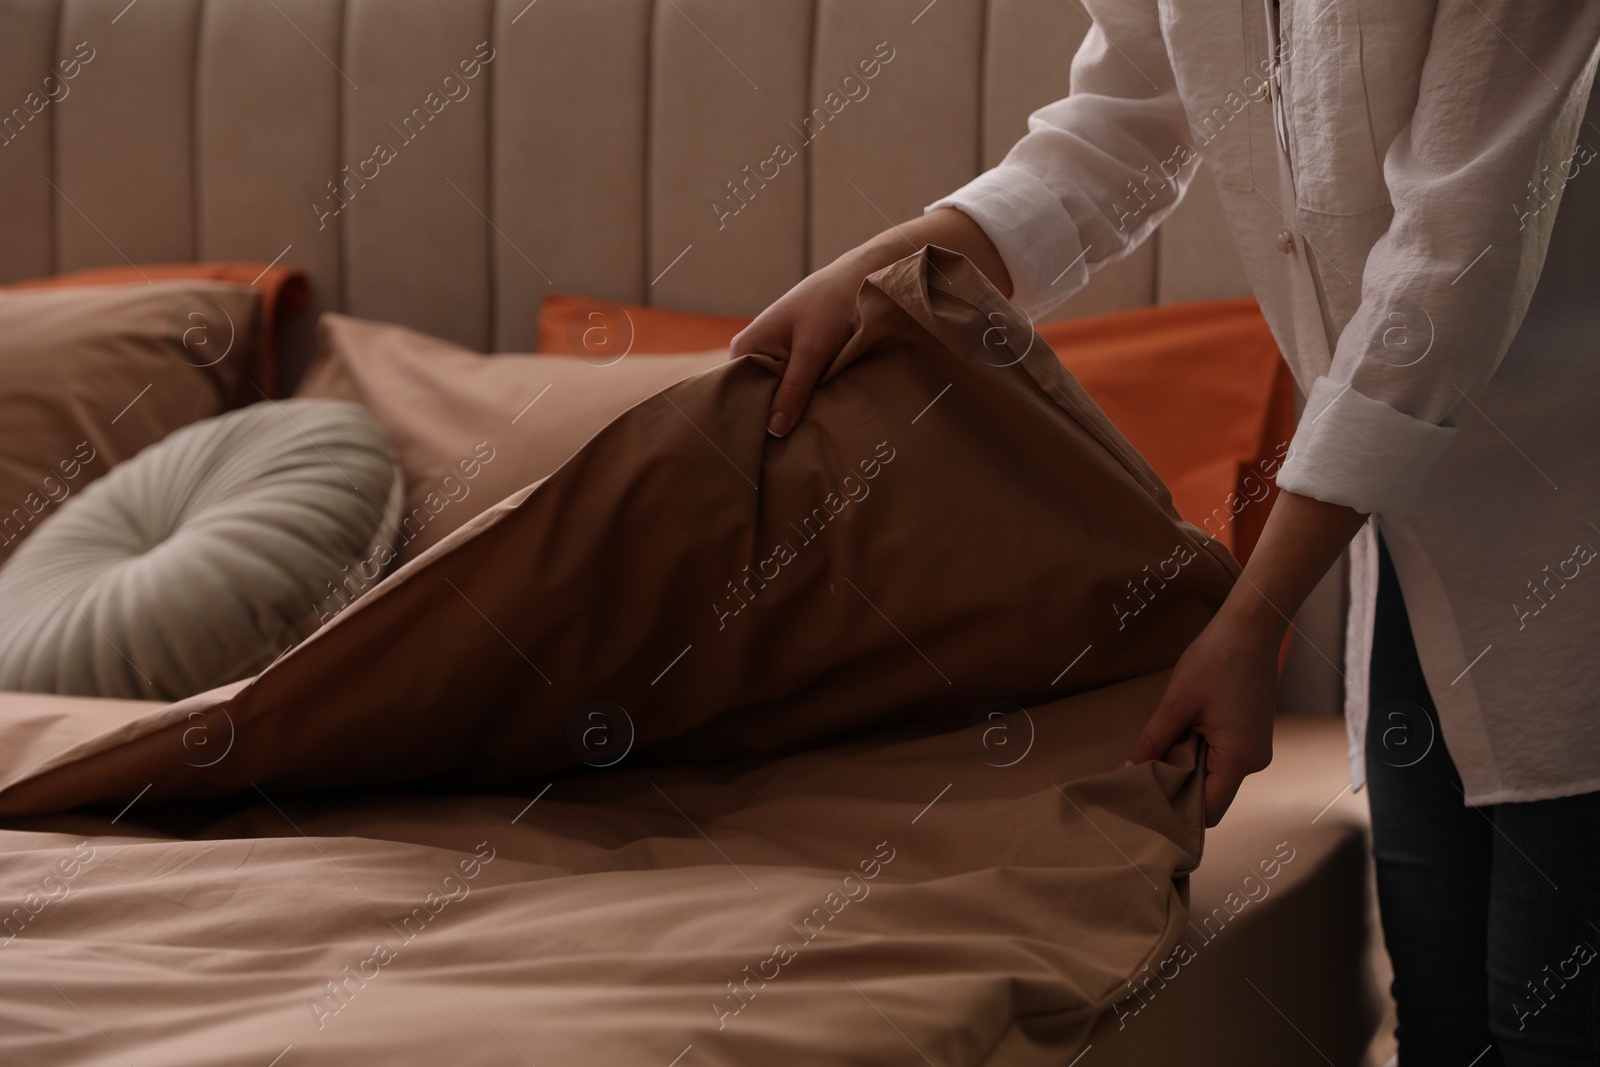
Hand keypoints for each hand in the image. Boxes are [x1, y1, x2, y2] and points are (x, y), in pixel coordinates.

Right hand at [731, 252, 866, 437]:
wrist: (861, 279)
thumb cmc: (831, 306)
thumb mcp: (812, 351)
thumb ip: (793, 390)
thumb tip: (774, 432)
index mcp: (746, 348)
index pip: (735, 395)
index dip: (748, 420)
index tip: (760, 449)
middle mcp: (755, 354)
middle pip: (756, 398)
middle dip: (770, 419)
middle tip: (782, 452)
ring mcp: (776, 358)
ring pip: (777, 395)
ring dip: (790, 411)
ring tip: (798, 440)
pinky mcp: (796, 361)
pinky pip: (793, 388)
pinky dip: (803, 400)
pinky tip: (812, 420)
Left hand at [1124, 608, 1280, 826]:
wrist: (1251, 627)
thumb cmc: (1216, 660)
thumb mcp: (1177, 703)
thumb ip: (1152, 741)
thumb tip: (1126, 772)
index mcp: (1239, 758)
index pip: (1209, 812)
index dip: (1177, 815)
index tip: (1144, 808)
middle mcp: (1254, 761)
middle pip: (1211, 796)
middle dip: (1176, 791)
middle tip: (1139, 782)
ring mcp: (1255, 748)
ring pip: (1214, 776)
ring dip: (1186, 769)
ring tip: (1154, 756)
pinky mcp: (1250, 735)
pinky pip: (1222, 758)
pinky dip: (1198, 754)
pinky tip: (1176, 739)